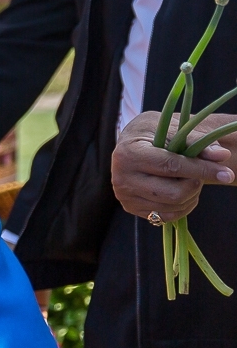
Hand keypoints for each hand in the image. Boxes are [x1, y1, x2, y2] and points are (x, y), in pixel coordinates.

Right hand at [112, 110, 236, 220]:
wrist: (133, 143)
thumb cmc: (154, 134)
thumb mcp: (173, 131)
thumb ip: (198, 143)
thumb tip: (222, 156)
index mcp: (129, 153)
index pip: (171, 166)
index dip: (201, 170)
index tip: (226, 173)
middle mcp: (121, 177)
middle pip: (173, 193)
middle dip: (196, 184)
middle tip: (200, 174)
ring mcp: (125, 195)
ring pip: (173, 206)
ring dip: (191, 195)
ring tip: (190, 180)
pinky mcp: (130, 207)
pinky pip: (166, 216)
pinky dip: (183, 206)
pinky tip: (183, 192)